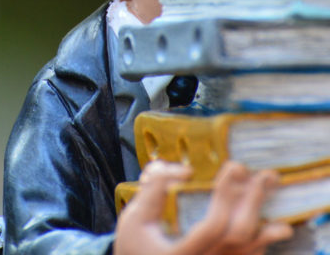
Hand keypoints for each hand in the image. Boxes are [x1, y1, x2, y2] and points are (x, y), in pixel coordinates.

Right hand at [114, 160, 292, 254]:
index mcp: (180, 253)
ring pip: (248, 251)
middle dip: (254, 202)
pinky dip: (261, 243)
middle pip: (239, 236)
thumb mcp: (135, 215)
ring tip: (278, 206)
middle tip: (264, 175)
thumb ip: (155, 189)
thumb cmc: (135, 243)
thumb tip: (185, 171)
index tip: (233, 167)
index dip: (226, 195)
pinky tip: (270, 229)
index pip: (214, 226)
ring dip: (266, 227)